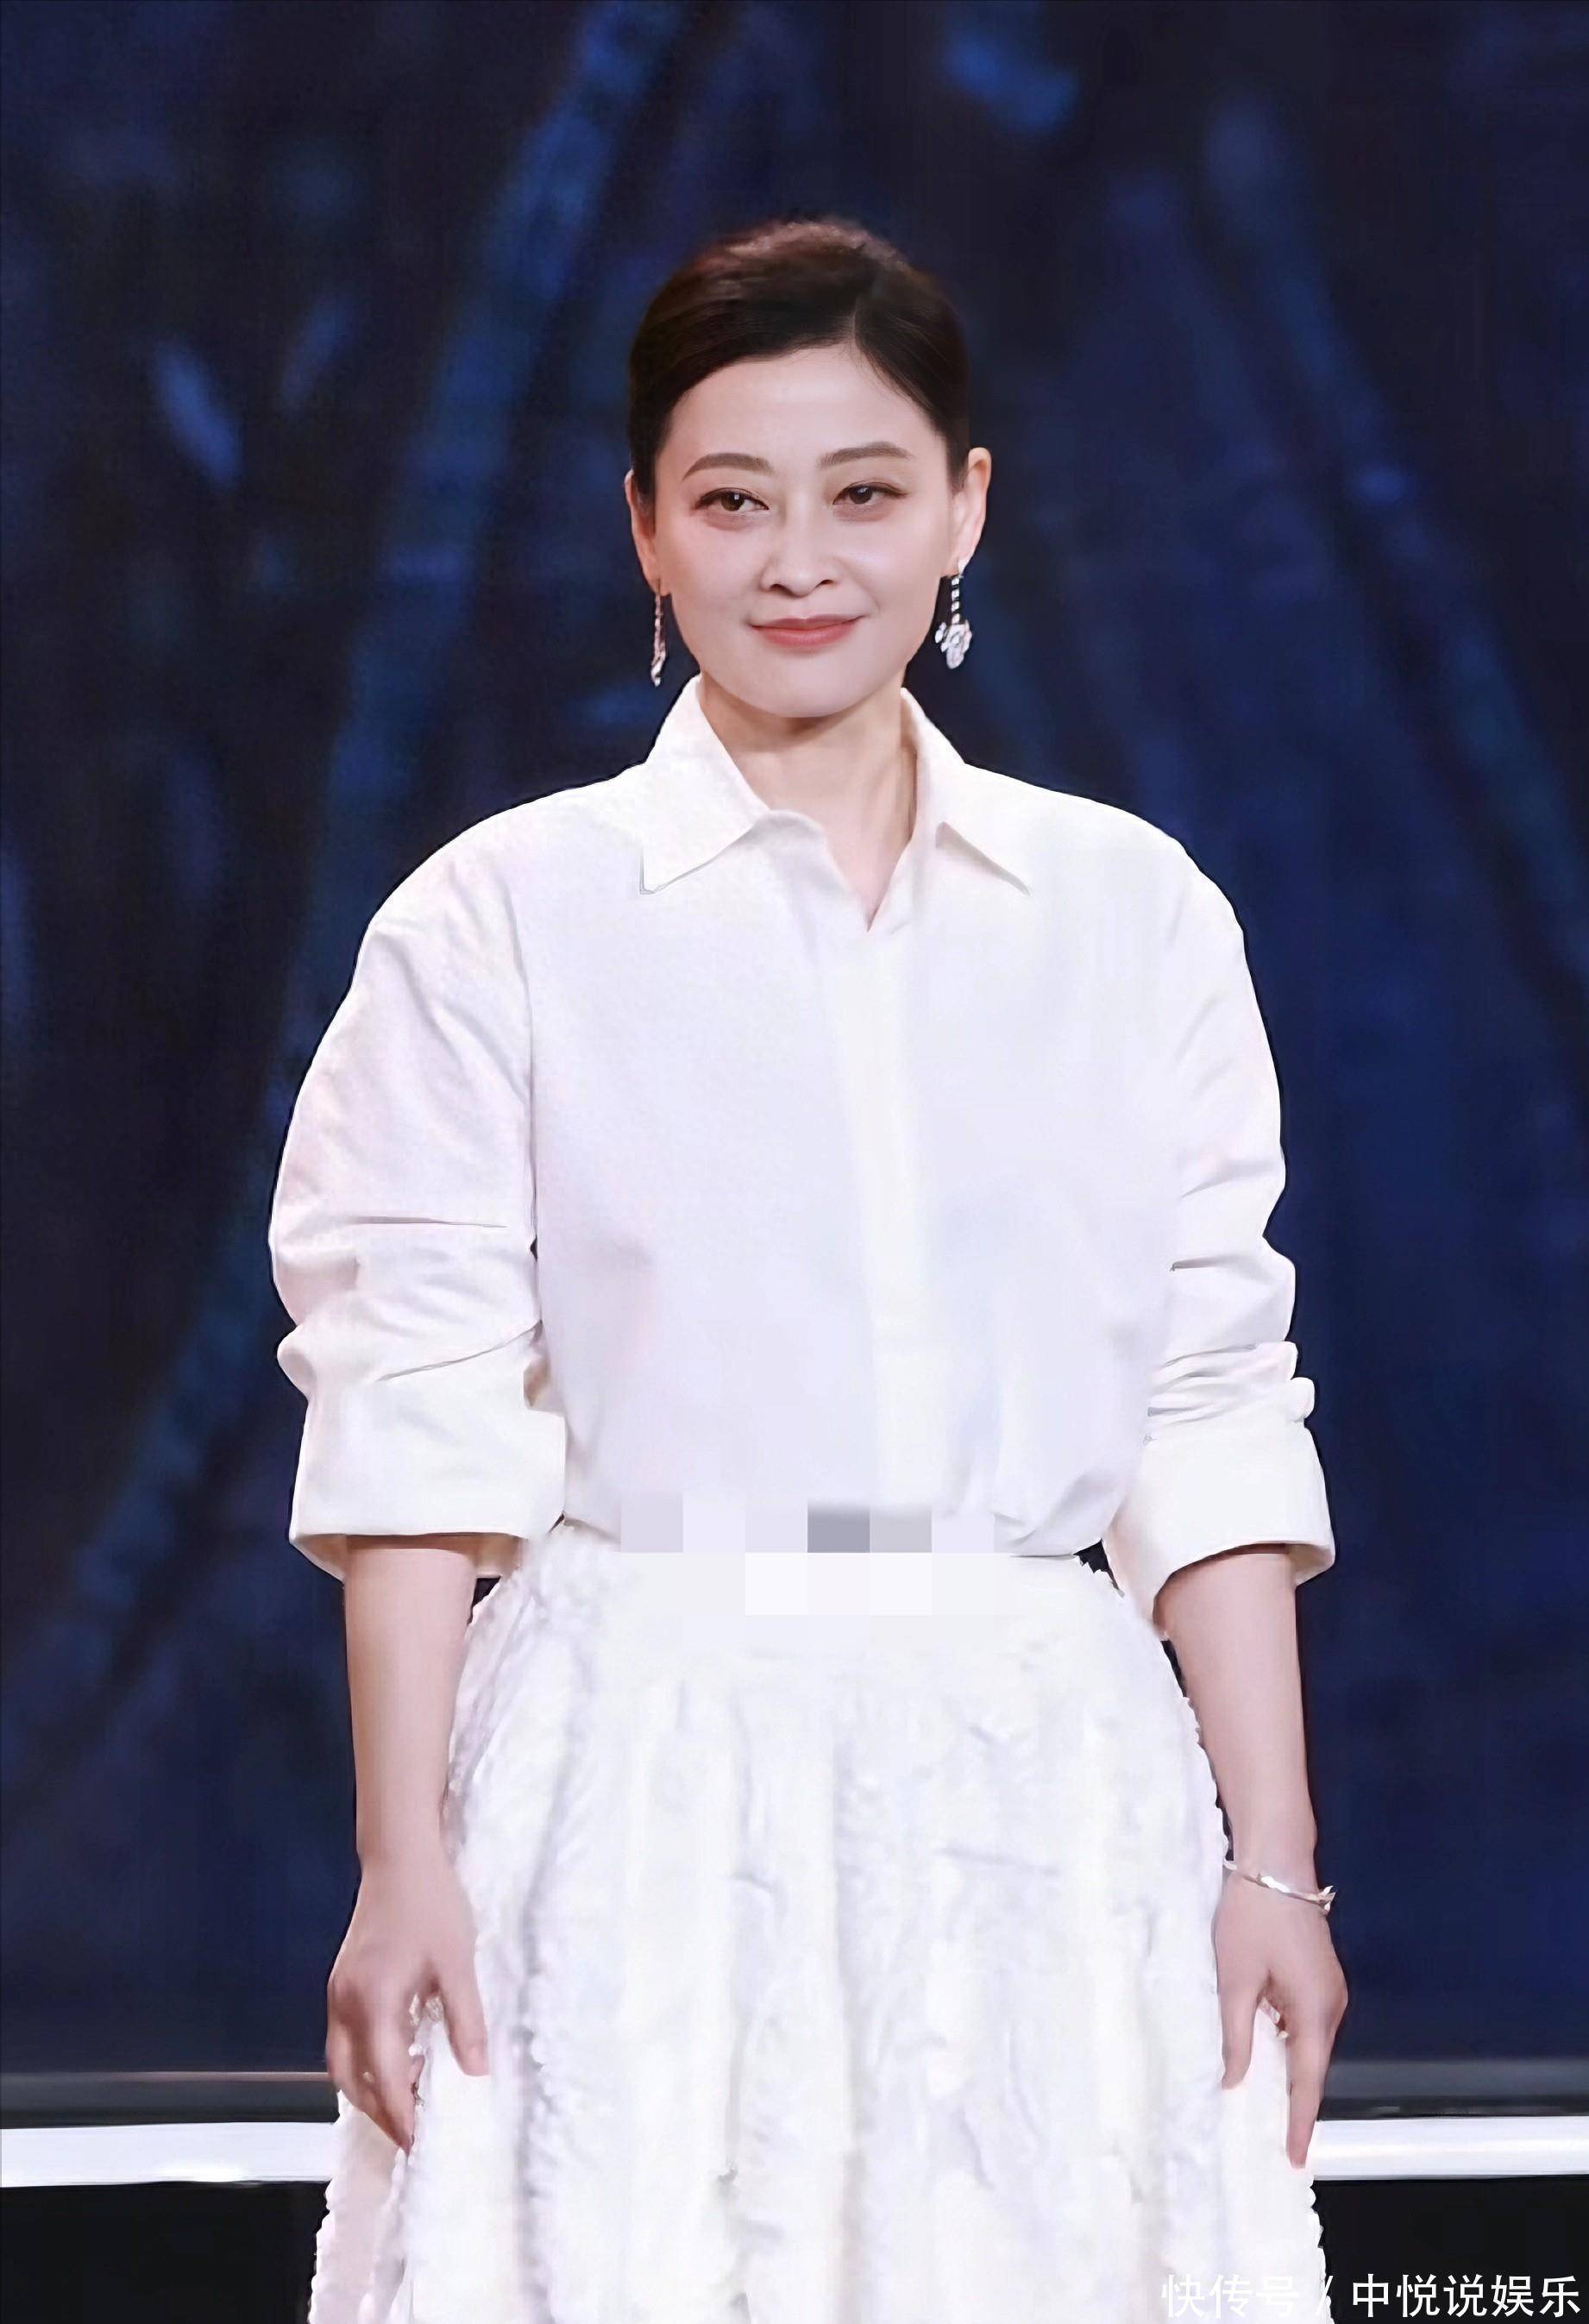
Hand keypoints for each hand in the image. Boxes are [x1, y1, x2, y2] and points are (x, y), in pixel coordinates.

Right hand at [324, 1840, 489, 2153]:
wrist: (400, 1857)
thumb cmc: (432, 1904)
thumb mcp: (457, 1962)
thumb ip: (465, 2020)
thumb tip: (476, 2072)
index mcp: (373, 2001)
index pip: (384, 2077)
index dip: (403, 2115)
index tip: (422, 2145)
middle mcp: (345, 2004)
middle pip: (350, 2079)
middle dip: (379, 2111)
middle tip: (414, 2134)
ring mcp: (338, 1993)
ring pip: (342, 2062)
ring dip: (370, 2088)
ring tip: (410, 2102)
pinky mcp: (342, 1983)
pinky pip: (345, 2040)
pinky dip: (366, 2062)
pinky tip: (400, 2059)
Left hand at [1214, 1858, 1347, 2169]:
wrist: (1274, 1859)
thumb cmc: (1253, 1915)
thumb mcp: (1235, 1978)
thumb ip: (1237, 2035)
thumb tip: (1235, 2081)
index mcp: (1315, 2010)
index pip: (1308, 2081)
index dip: (1299, 2121)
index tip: (1294, 2158)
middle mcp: (1331, 2004)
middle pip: (1311, 2064)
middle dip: (1292, 2100)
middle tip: (1269, 2138)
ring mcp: (1328, 1987)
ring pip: (1306, 2041)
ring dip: (1287, 2068)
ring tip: (1261, 2102)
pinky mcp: (1317, 1972)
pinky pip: (1303, 2020)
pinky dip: (1286, 2040)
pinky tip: (1262, 2049)